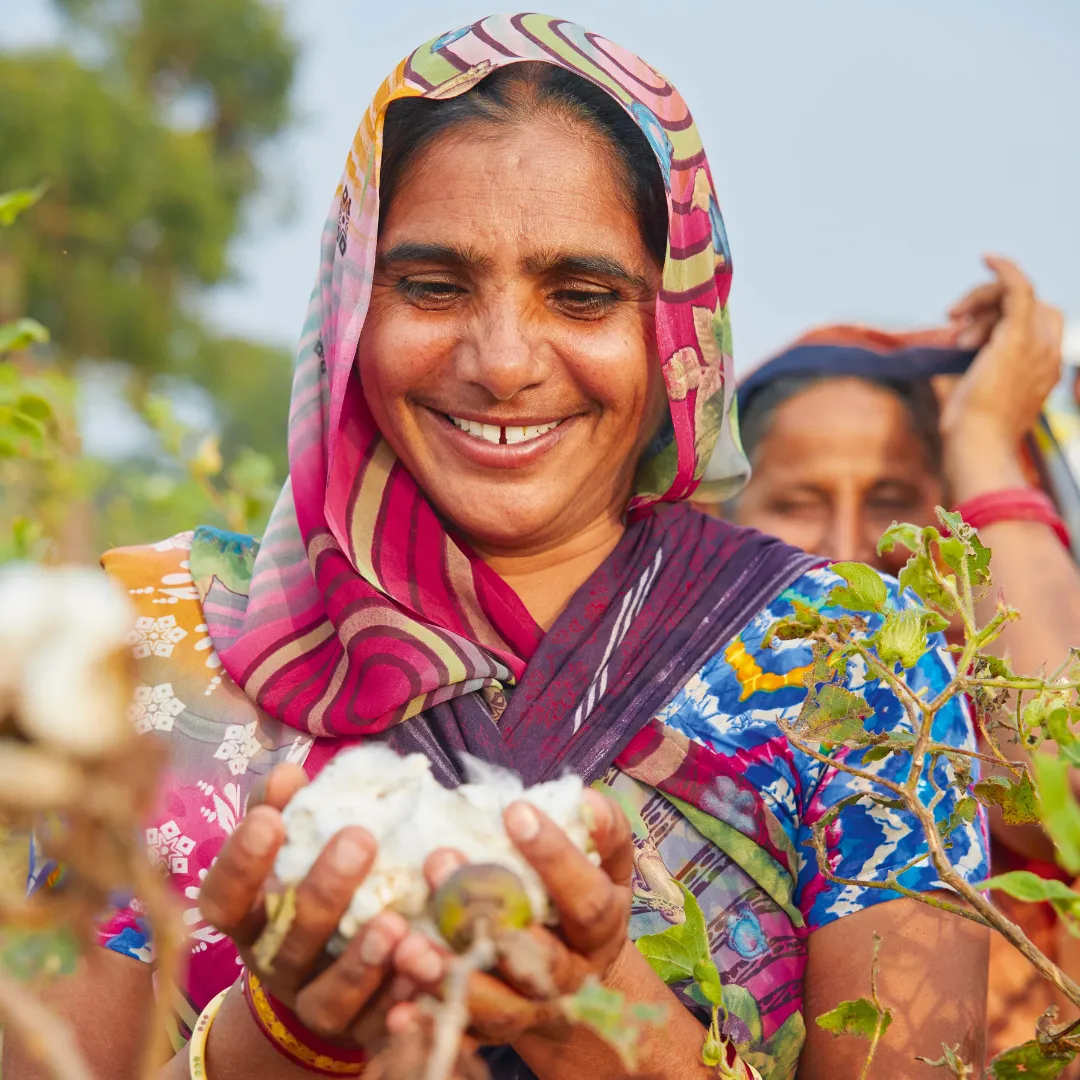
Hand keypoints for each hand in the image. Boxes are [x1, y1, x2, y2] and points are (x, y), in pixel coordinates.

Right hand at [197, 764, 448, 1050]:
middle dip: (322, 892)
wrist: (325, 977)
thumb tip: (288, 774)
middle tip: (359, 839)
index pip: (223, 900)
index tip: (269, 820)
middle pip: (287, 941)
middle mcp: (275, 966)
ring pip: (329, 995)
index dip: (241, 864)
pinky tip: (423, 966)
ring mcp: (315, 1005)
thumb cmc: (308, 887)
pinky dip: (401, 999)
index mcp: (251, 920)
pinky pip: (379, 1025)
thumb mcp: (294, 846)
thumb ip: (289, 809)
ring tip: (392, 922)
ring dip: (360, 960)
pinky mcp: (360, 1032)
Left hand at [385, 787, 635, 1045]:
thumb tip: (582, 797)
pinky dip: (427, 1019)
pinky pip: (461, 1030)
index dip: (554, 856)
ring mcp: (534, 1010)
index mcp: (601, 929)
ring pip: (497, 1004)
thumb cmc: (584, 899)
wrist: (580, 978)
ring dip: (450, 973)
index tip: (514, 810)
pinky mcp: (496, 1033)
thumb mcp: (606, 864)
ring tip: (408, 943)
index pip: (585, 897)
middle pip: (536, 955)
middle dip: (487, 911)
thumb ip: (602, 831)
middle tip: (440, 859)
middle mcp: (572, 975)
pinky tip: (396, 1006)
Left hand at [940, 254, 1063, 447]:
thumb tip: (950, 346)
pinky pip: (1019, 288)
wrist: (977, 444)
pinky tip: (987, 258)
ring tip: (955, 327)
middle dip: (993, 308)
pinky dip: (1003, 270)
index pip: (1036, 326)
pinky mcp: (1017, 337)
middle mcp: (1049, 355)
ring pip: (1019, 297)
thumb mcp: (974, 395)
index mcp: (1044, 371)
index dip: (1002, 318)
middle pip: (1031, 307)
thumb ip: (973, 368)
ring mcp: (1037, 345)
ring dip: (983, 304)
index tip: (967, 328)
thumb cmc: (970, 431)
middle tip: (958, 328)